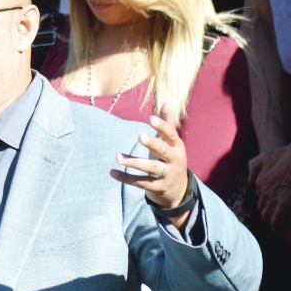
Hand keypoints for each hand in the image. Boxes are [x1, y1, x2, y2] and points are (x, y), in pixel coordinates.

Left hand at [110, 103, 190, 228]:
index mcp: (176, 147)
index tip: (151, 118)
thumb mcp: (172, 142)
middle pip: (163, 151)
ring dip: (134, 162)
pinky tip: (112, 172)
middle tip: (140, 136)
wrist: (178, 189)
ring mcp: (166, 175)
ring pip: (150, 168)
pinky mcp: (157, 187)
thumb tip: (168, 101)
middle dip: (152, 144)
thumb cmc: (171, 159)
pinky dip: (126, 178)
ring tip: (118, 157)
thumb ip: (168, 123)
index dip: (162, 126)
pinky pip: (140, 182)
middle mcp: (173, 160)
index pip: (171, 134)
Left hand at [249, 140, 290, 242]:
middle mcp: (263, 192)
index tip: (272, 204)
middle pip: (262, 207)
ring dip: (272, 220)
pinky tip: (281, 230)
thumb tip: (249, 180)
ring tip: (278, 226)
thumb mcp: (265, 156)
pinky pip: (276, 220)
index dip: (266, 201)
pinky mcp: (284, 205)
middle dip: (267, 212)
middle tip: (275, 217)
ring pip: (267, 215)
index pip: (259, 197)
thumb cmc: (286, 154)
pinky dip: (278, 226)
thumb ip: (254, 166)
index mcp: (260, 182)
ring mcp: (273, 199)